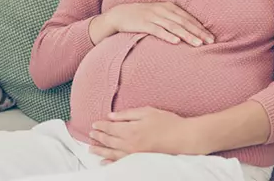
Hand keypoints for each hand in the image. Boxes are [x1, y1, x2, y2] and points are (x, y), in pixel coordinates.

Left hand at [88, 107, 204, 163]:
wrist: (183, 138)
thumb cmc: (167, 122)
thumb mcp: (147, 111)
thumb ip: (127, 114)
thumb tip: (111, 116)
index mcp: (131, 129)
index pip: (110, 128)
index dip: (101, 126)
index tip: (94, 124)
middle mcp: (130, 143)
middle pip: (109, 141)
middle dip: (98, 137)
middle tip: (90, 134)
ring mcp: (134, 154)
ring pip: (112, 153)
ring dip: (100, 150)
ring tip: (91, 148)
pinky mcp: (140, 160)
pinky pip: (121, 162)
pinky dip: (111, 162)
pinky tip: (104, 162)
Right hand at [89, 2, 214, 46]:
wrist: (120, 14)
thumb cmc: (142, 16)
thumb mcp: (159, 14)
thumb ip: (173, 19)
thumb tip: (190, 29)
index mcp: (169, 7)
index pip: (188, 18)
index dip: (200, 28)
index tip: (211, 38)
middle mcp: (163, 10)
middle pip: (184, 22)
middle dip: (198, 32)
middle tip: (210, 42)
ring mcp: (153, 17)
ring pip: (173, 27)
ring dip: (187, 35)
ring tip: (198, 44)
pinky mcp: (143, 24)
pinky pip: (158, 30)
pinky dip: (168, 36)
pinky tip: (176, 42)